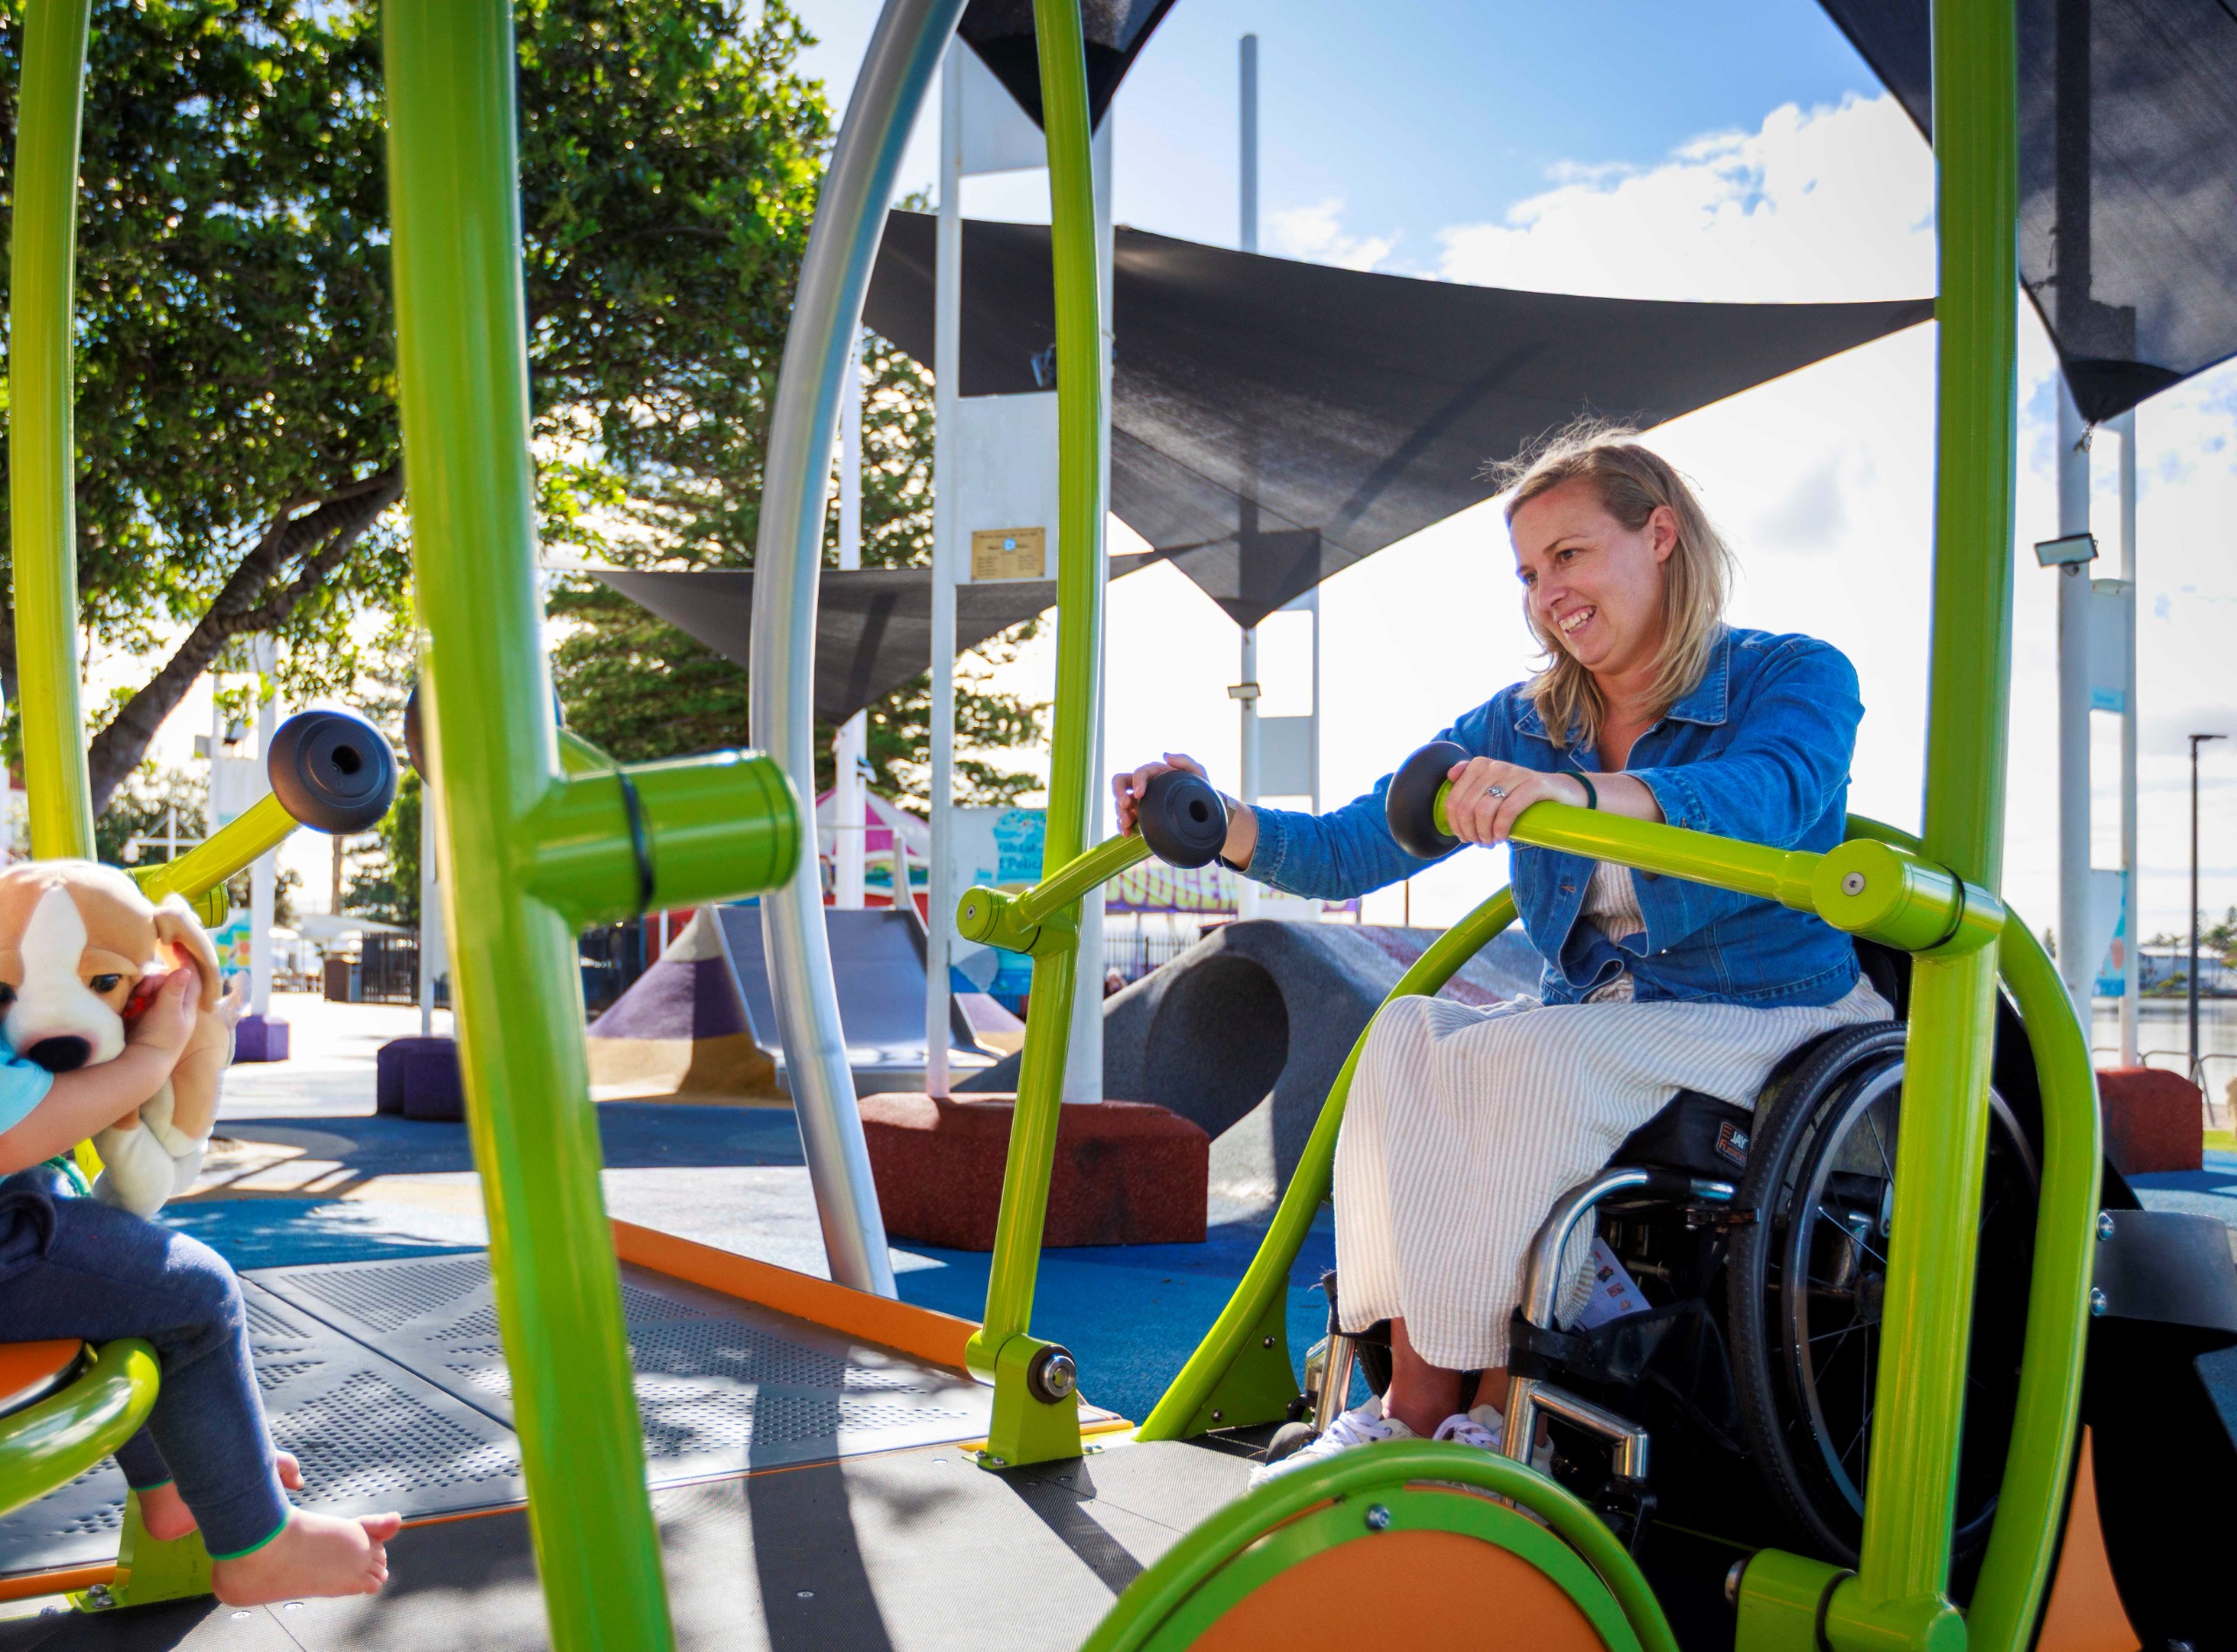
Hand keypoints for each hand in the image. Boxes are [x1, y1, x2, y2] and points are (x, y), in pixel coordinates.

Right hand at [125, 969, 198, 1059]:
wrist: (140, 1063)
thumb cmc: (160, 1038)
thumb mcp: (168, 1013)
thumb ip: (174, 991)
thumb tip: (185, 970)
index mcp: (187, 1005)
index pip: (192, 977)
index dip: (186, 960)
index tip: (177, 945)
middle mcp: (173, 1006)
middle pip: (165, 980)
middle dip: (153, 980)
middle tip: (143, 991)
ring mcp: (156, 1011)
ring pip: (149, 988)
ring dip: (141, 988)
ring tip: (135, 999)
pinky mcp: (139, 1016)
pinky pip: (136, 998)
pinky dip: (132, 998)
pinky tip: (128, 1005)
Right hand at [1112, 753, 1210, 836]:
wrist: (1205, 814)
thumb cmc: (1202, 791)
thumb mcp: (1199, 774)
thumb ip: (1185, 761)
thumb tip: (1165, 755)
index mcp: (1155, 773)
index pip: (1139, 772)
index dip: (1136, 781)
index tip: (1140, 794)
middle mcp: (1144, 785)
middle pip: (1120, 782)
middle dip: (1118, 793)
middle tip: (1125, 805)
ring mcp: (1139, 802)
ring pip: (1119, 803)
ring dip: (1119, 813)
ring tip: (1126, 825)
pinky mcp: (1139, 817)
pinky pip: (1124, 820)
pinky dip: (1121, 826)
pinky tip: (1126, 833)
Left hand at [1443, 757, 1590, 845]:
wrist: (1561, 792)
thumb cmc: (1521, 795)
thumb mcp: (1494, 786)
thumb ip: (1471, 781)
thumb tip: (1450, 775)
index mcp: (1480, 765)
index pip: (1454, 800)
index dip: (1455, 824)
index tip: (1464, 837)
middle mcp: (1495, 766)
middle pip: (1467, 807)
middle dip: (1469, 831)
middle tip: (1479, 843)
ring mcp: (1515, 774)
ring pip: (1484, 810)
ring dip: (1484, 833)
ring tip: (1490, 842)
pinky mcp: (1534, 785)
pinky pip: (1507, 810)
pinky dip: (1500, 829)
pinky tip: (1502, 837)